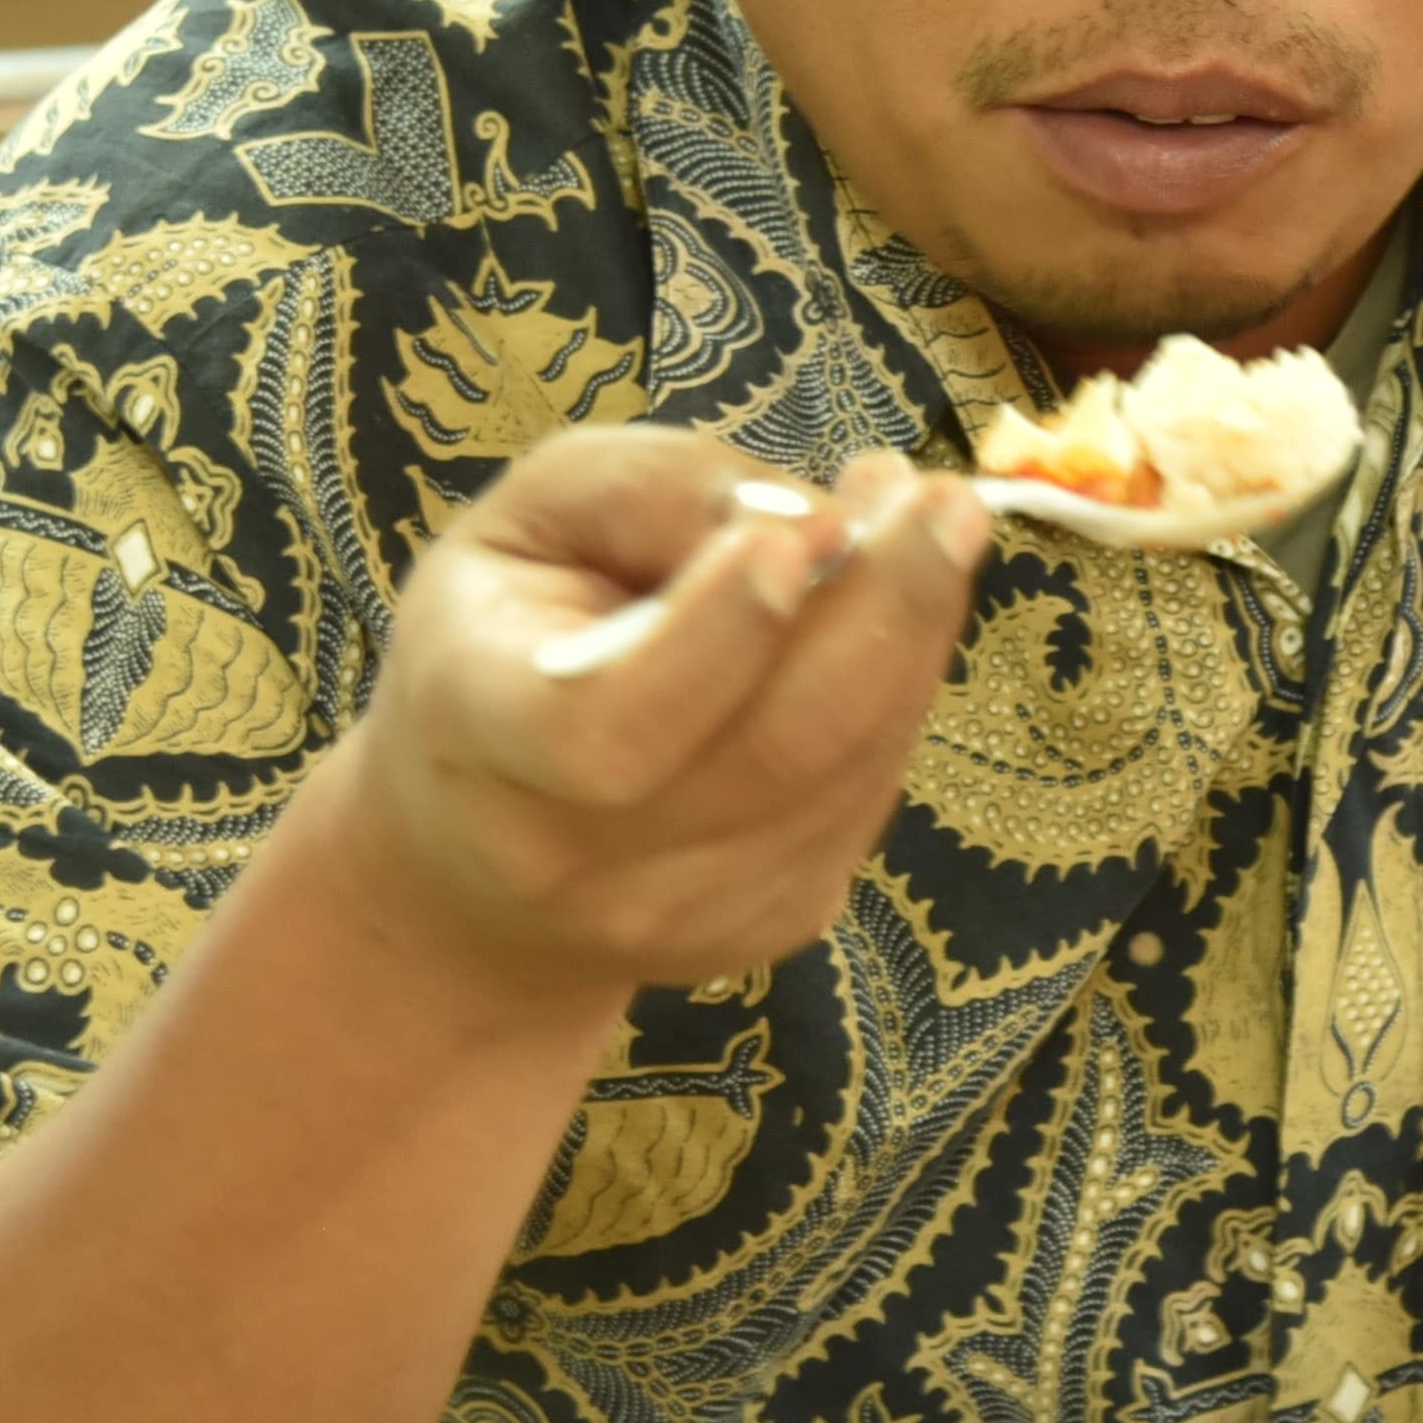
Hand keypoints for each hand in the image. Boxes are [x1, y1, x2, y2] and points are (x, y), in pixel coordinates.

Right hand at [309, 425, 987, 1016]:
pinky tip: (893, 617)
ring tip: (934, 524)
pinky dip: (901, 696)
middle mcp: (573, 859)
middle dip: (881, 612)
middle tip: (942, 502)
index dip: (717, 633)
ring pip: (844, 774)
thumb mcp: (525, 523)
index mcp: (480, 739)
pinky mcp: (767, 929)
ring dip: (913, 639)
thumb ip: (650, 492)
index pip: (606, 727)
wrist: (481, 862)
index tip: (801, 531)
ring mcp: (678, 916)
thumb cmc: (501, 645)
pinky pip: (866, 799)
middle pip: (770, 754)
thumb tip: (808, 515)